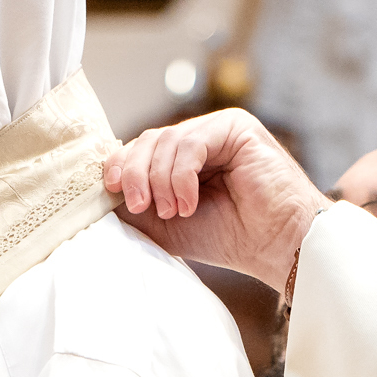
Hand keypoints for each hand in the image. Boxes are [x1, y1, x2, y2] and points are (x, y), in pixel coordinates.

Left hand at [105, 110, 325, 291]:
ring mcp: (219, 129)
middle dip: (135, 173)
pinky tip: (189, 203)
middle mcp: (201, 138)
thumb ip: (137, 204)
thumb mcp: (167, 223)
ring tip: (175, 211)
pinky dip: (181, 176)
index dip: (120, 164)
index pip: (141, 149)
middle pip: (149, 140)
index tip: (110, 189)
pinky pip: (191, 143)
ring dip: (160, 180)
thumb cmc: (231, 238)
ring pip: (166, 140)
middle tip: (139, 205)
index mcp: (184, 158)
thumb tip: (99, 190)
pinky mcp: (237, 128)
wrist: (277, 248)